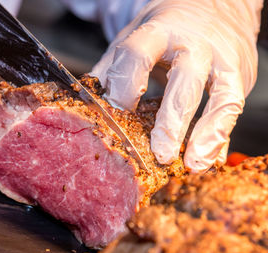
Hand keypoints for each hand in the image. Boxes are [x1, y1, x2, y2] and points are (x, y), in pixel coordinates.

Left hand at [91, 0, 262, 171]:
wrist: (211, 7)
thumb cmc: (167, 29)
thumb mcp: (135, 38)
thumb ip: (113, 67)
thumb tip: (87, 98)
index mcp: (158, 32)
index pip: (138, 55)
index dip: (124, 86)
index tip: (115, 115)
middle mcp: (193, 44)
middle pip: (185, 79)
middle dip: (172, 119)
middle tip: (159, 153)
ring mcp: (221, 59)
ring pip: (222, 96)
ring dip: (208, 133)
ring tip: (192, 164)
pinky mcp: (239, 74)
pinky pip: (232, 108)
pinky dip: (221, 136)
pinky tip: (209, 158)